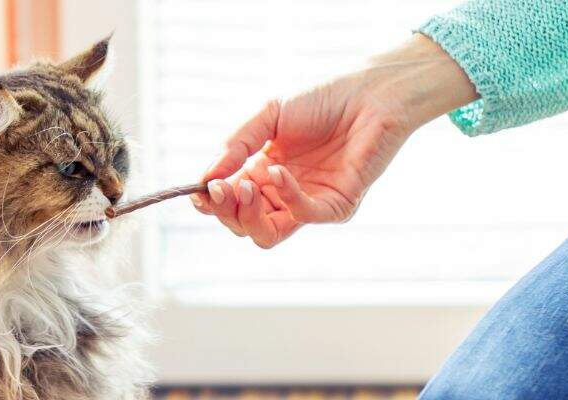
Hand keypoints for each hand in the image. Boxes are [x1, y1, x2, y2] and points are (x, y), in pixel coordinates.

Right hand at [191, 35, 476, 247]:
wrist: (370, 92)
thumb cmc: (323, 98)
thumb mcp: (268, 115)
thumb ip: (236, 146)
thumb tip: (203, 178)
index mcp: (264, 173)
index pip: (230, 202)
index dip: (210, 202)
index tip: (197, 192)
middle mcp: (284, 193)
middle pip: (242, 225)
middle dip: (225, 211)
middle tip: (220, 189)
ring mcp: (310, 202)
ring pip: (266, 234)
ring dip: (247, 216)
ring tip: (243, 186)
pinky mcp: (337, 206)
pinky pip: (304, 216)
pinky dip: (285, 197)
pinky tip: (278, 172)